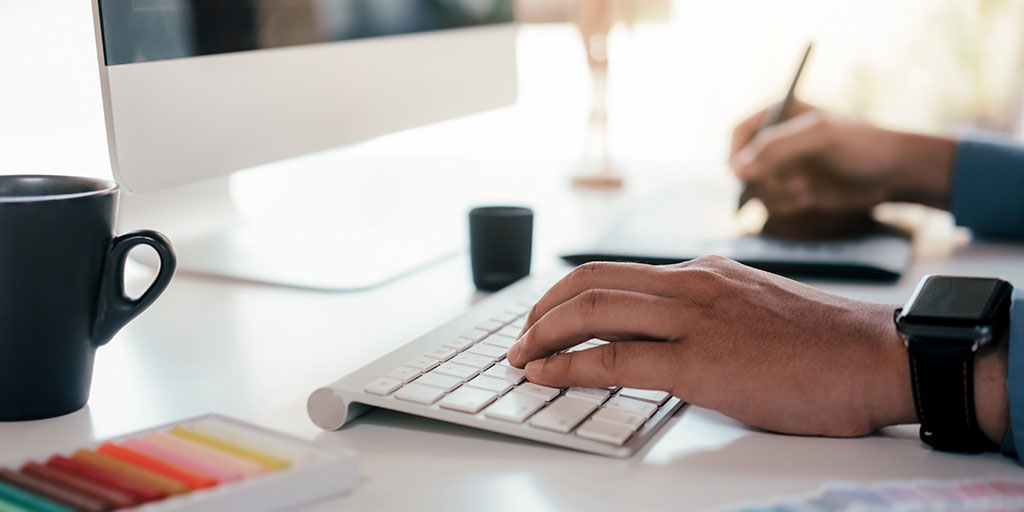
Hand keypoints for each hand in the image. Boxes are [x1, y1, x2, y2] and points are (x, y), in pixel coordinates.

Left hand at [507, 258, 1006, 441]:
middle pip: (590, 282)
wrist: (876, 359)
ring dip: (544, 334)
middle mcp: (691, 285)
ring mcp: (695, 320)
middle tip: (519, 339)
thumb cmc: (822, 346)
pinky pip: (618, 360)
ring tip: (520, 357)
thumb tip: (659, 340)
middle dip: (541, 311)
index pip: (614, 273)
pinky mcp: (702, 363)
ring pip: (594, 311)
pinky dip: (572, 366)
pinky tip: (548, 374)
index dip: (566, 295)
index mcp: (702, 273)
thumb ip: (703, 317)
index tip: (544, 319)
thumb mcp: (750, 313)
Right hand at [730, 102, 955, 237]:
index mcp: (780, 115)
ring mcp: (783, 168)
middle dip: (763, 179)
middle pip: (743, 166)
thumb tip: (738, 170)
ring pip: (756, 189)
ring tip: (806, 189)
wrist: (893, 173)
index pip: (739, 133)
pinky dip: (789, 205)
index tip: (743, 174)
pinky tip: (813, 197)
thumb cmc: (860, 145)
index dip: (736, 154)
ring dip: (778, 195)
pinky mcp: (792, 191)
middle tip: (790, 182)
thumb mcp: (817, 138)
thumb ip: (775, 149)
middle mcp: (777, 142)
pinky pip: (772, 204)